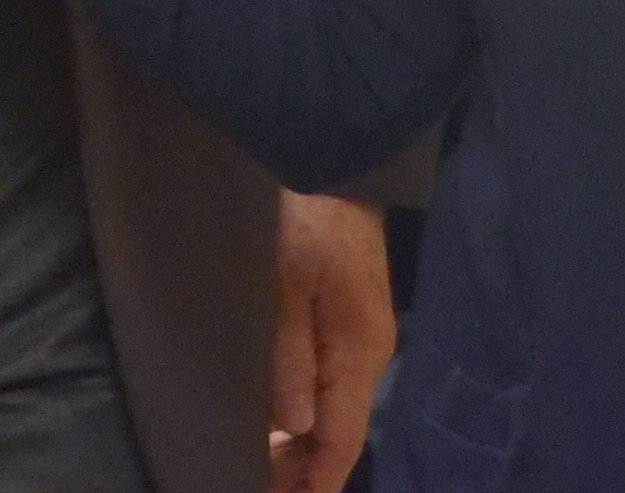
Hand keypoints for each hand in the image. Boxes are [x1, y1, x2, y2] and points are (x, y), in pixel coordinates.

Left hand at [269, 191, 393, 492]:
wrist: (332, 163)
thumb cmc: (305, 221)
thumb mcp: (288, 289)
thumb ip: (289, 359)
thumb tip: (294, 428)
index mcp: (358, 355)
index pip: (342, 440)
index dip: (315, 480)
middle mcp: (367, 354)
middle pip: (339, 430)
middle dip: (304, 467)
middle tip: (257, 485)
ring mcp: (359, 334)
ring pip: (332, 407)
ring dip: (301, 440)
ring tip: (260, 464)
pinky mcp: (345, 315)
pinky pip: (328, 380)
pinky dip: (302, 408)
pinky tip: (275, 416)